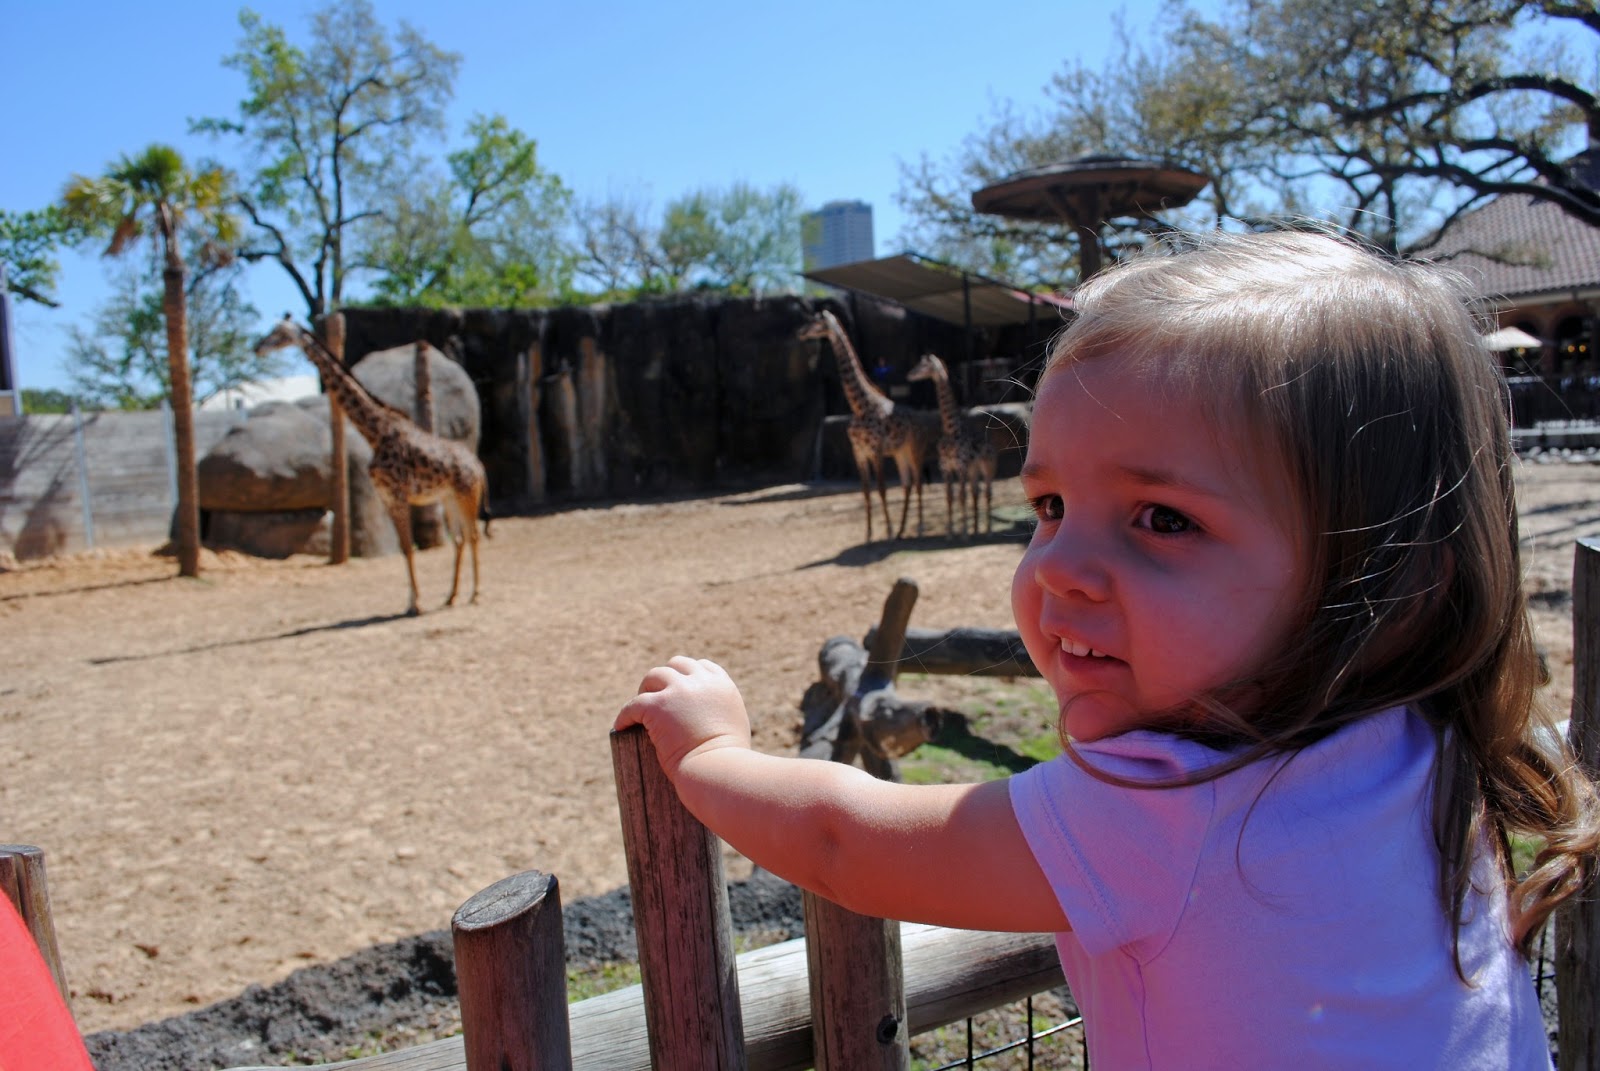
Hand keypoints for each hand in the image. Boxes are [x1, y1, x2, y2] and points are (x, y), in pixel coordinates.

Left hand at [614, 656, 751, 780]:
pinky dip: (625, 715)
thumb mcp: (735, 726)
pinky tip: (621, 726)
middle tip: (657, 698)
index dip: (688, 675)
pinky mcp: (656, 706)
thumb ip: (722, 713)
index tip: (679, 687)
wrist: (716, 769)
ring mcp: (678, 691)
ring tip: (640, 708)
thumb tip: (708, 720)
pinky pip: (633, 704)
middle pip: (677, 665)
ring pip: (654, 676)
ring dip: (647, 689)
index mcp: (722, 685)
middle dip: (666, 678)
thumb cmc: (727, 761)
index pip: (702, 666)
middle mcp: (701, 681)